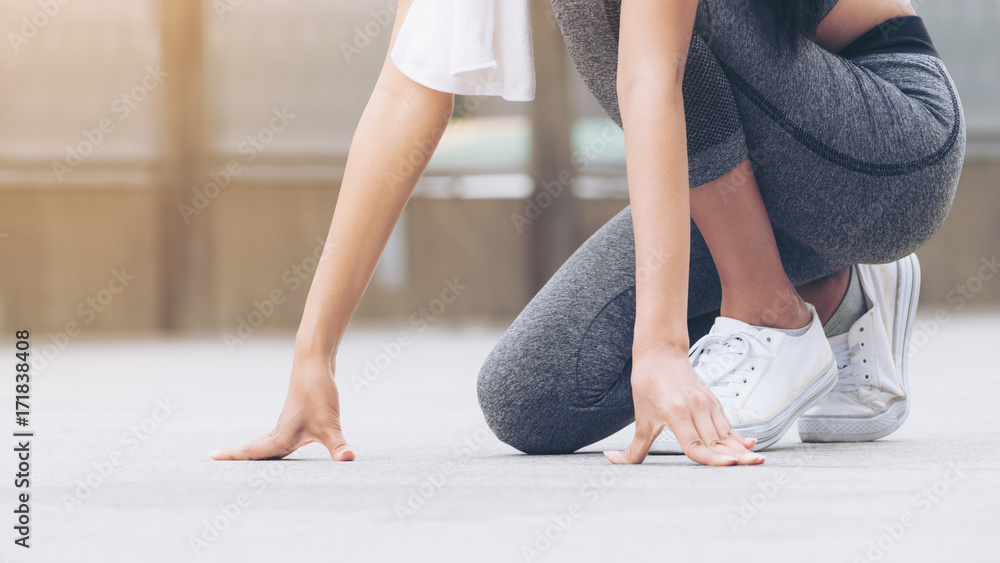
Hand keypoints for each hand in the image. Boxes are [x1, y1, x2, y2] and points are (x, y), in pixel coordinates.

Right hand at [211, 353, 353, 460]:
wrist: (315, 361)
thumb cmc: (318, 392)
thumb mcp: (331, 424)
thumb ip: (338, 445)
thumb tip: (348, 459)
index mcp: (282, 436)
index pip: (254, 452)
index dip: (235, 457)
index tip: (210, 457)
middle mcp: (281, 429)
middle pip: (255, 448)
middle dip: (237, 455)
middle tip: (214, 458)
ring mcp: (288, 421)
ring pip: (266, 441)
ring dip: (252, 449)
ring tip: (239, 457)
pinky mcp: (297, 414)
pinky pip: (279, 434)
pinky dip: (270, 442)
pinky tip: (279, 446)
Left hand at [605, 347, 762, 465]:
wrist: (660, 353)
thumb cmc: (647, 383)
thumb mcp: (640, 418)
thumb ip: (633, 448)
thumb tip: (613, 460)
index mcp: (675, 413)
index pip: (695, 444)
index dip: (712, 458)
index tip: (729, 465)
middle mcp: (695, 408)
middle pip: (717, 441)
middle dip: (736, 457)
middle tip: (753, 468)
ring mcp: (707, 404)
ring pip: (726, 433)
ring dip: (741, 450)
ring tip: (757, 462)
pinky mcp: (713, 402)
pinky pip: (727, 425)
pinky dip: (739, 437)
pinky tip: (750, 446)